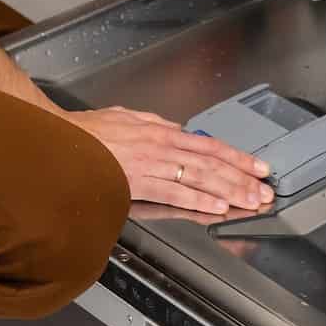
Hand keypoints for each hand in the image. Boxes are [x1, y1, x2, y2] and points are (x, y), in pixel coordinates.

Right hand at [66, 105, 275, 214]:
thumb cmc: (88, 131)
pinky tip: (217, 207)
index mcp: (161, 131)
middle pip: (212, 162)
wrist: (60, 140)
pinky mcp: (138, 182)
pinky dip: (198, 199)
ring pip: (200, 177)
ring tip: (250, 201)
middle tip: (265, 190)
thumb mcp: (127, 118)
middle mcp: (162, 145)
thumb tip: (176, 130)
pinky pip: (175, 192)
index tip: (258, 167)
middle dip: (243, 177)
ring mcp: (152, 164)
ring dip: (230, 190)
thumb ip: (155, 125)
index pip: (209, 145)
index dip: (237, 157)